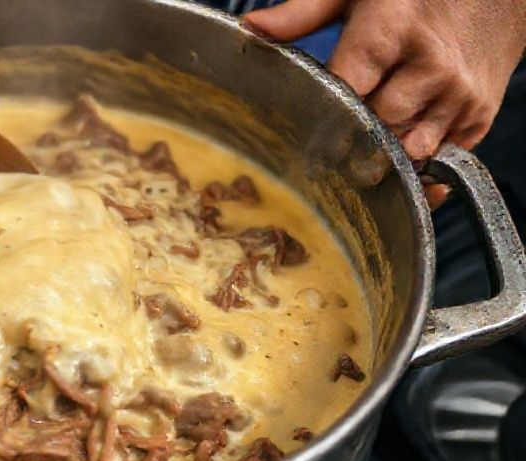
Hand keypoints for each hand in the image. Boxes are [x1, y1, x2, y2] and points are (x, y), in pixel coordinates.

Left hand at [244, 0, 525, 160]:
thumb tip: (250, 28)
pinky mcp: (477, 117)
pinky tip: (397, 177)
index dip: (323, 123)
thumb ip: (303, 14)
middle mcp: (429, 67)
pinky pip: (443, 163)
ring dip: (383, 166)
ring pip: (409, 153)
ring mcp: (458, 96)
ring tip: (358, 170)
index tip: (300, 148)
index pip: (348, 90)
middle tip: (323, 169)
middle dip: (350, 150)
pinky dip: (418, 175)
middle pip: (378, 130)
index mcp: (391, 31)